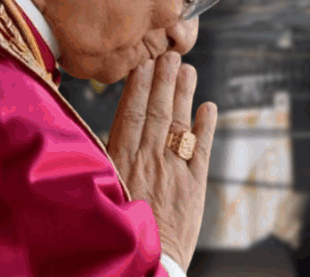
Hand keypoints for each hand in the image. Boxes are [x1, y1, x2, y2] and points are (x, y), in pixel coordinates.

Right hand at [106, 52, 216, 269]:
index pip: (131, 114)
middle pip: (157, 112)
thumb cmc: (114, 233)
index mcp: (121, 162)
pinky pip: (202, 150)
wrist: (144, 266)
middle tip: (170, 53)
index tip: (144, 62)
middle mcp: (149, 161)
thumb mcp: (100, 191)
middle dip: (164, 80)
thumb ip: (105, 160)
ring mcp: (174, 172)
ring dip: (184, 95)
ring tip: (188, 70)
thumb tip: (103, 131)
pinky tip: (209, 107)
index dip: (139, 86)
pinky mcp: (194, 187)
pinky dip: (207, 127)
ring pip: (179, 124)